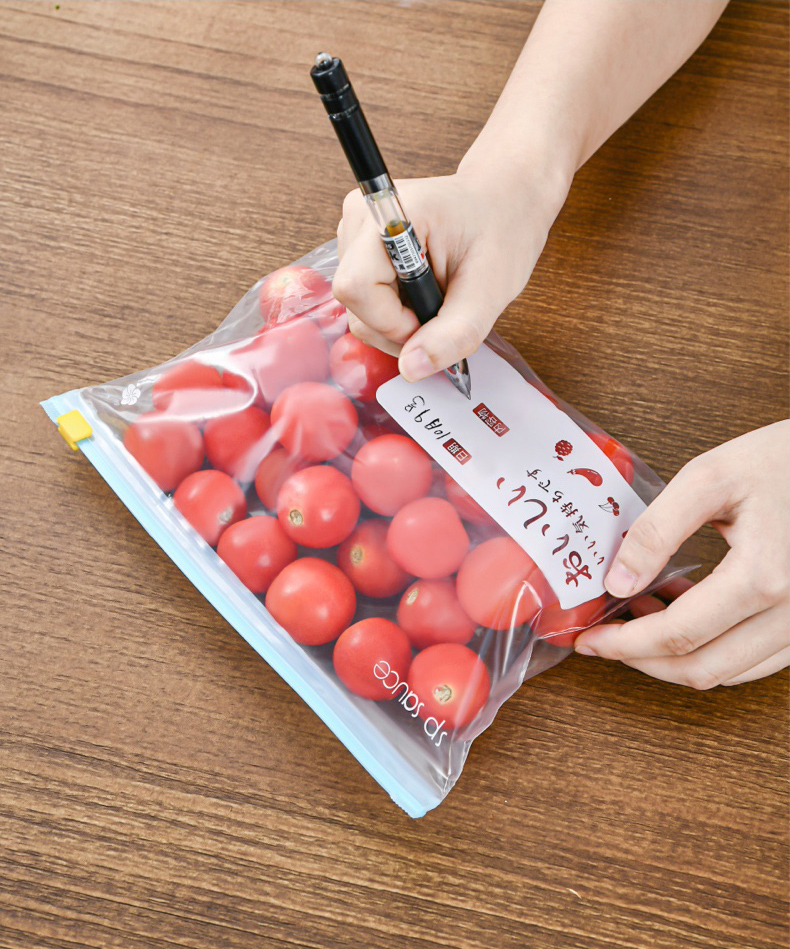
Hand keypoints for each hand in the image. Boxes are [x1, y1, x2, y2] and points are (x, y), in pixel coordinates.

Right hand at [332, 163, 569, 380]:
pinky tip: (421, 293)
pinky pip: (364, 301)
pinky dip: (394, 311)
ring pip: (357, 308)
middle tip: (440, 311)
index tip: (432, 318)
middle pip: (354, 303)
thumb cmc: (501, 232)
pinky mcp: (357, 248)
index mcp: (393, 214)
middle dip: (397, 326)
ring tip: (435, 297)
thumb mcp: (490, 290)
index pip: (357, 286)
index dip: (391, 321)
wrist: (503, 203)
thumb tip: (411, 369)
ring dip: (397, 320)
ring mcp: (355, 232)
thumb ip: (453, 334)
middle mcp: (362, 217)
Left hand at [574, 422, 789, 687]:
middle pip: (702, 669)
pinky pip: (756, 659)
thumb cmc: (785, 459)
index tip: (588, 640)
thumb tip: (616, 582)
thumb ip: (658, 531)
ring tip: (636, 619)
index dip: (624, 645)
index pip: (677, 636)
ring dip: (675, 658)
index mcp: (763, 578)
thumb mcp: (710, 477)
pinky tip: (681, 613)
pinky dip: (711, 649)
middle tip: (603, 640)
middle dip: (641, 662)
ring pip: (729, 672)